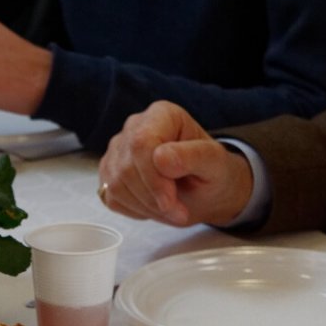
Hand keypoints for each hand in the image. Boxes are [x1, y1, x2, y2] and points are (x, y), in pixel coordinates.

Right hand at [99, 100, 253, 227]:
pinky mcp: (110, 173)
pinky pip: (111, 197)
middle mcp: (135, 128)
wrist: (204, 190)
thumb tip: (162, 158)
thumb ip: (193, 156)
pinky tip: (154, 205)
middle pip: (126, 167)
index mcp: (161, 115)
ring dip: (145, 206)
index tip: (171, 201)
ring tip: (170, 208)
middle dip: (152, 197)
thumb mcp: (215, 164)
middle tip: (177, 210)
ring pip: (116, 185)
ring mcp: (118, 151)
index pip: (141, 143)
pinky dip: (134, 209)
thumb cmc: (211, 173)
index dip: (153, 178)